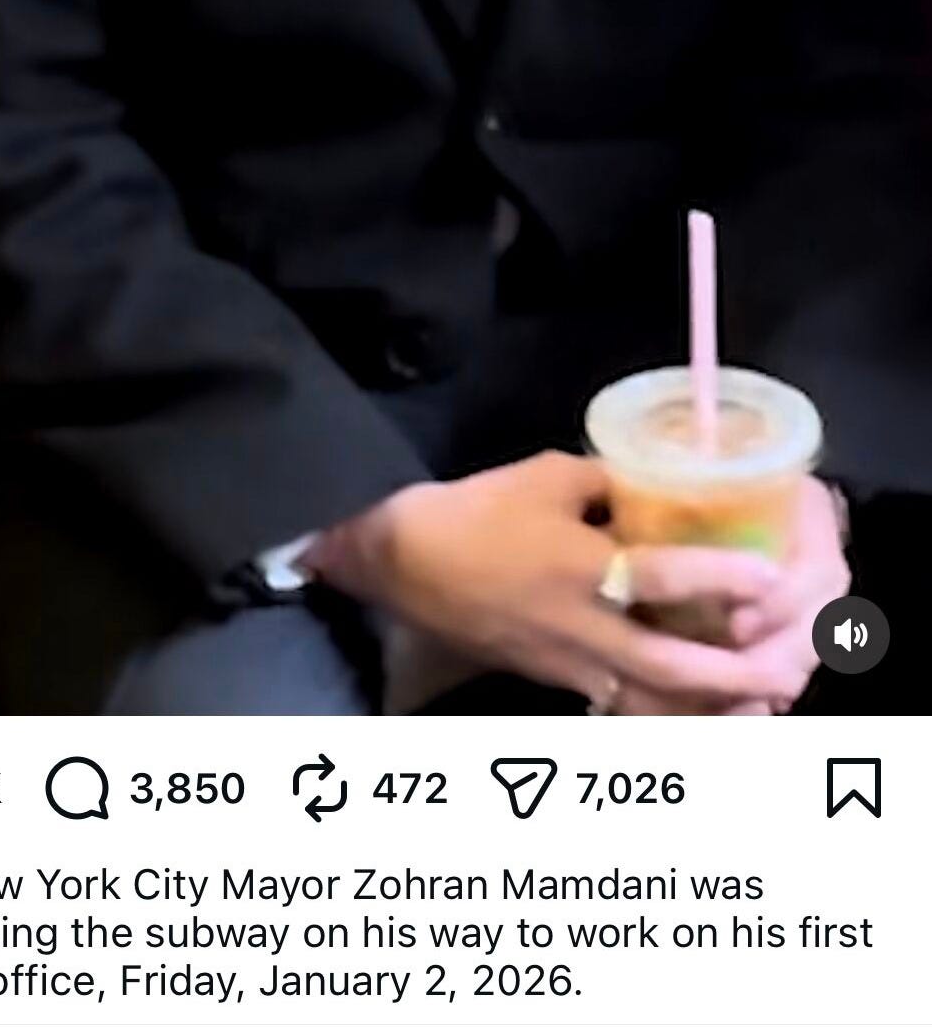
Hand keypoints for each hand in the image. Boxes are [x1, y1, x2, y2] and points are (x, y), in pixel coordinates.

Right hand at [305, 451, 807, 710]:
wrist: (404, 564)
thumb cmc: (476, 512)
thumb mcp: (546, 475)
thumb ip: (608, 483)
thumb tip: (657, 486)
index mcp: (579, 565)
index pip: (660, 577)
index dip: (719, 579)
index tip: (769, 578)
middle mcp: (581, 625)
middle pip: (667, 667)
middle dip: (730, 676)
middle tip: (784, 672)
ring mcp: (568, 663)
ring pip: (648, 702)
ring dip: (706, 708)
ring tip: (758, 704)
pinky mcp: (556, 680)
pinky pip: (621, 706)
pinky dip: (665, 713)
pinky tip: (696, 710)